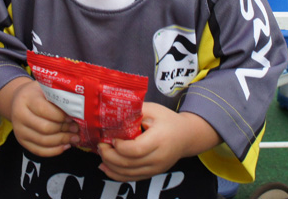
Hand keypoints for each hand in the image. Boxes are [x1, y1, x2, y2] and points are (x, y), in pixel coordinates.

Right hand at [6, 79, 79, 156]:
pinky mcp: (22, 141)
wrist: (19, 100)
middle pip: (45, 128)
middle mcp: (19, 115)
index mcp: (27, 98)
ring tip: (75, 138)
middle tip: (76, 128)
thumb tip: (77, 109)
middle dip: (64, 129)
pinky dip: (55, 150)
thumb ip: (58, 96)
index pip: (44, 110)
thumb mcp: (46, 87)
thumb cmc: (38, 93)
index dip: (61, 115)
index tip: (73, 116)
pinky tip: (66, 145)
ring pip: (43, 141)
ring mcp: (19, 130)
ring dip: (62, 141)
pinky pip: (39, 151)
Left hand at [97, 103, 219, 181]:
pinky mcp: (152, 174)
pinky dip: (116, 175)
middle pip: (129, 164)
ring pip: (128, 174)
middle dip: (109, 156)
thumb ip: (134, 110)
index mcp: (159, 140)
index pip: (136, 150)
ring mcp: (156, 169)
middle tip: (100, 145)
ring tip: (101, 154)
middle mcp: (158, 158)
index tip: (110, 138)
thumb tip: (112, 110)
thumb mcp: (153, 110)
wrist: (187, 136)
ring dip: (110, 166)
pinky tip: (105, 167)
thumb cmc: (168, 120)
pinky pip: (132, 178)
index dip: (120, 146)